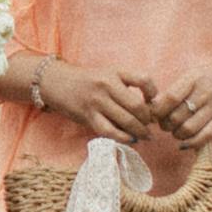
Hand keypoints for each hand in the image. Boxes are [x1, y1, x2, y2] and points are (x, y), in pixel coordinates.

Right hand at [9, 50, 151, 137]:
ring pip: (127, 121)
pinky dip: (124, 138)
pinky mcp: (88, 116)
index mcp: (115, 72)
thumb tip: (149, 107)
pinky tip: (130, 139)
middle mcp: (107, 85)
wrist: (57, 82)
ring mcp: (97, 101)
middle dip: (148, 120)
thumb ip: (126, 87)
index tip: (153, 102)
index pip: (144, 79)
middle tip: (150, 125)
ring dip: (140, 132)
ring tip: (145, 135)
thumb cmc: (87, 81)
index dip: (154, 93)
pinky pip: (111, 131)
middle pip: (138, 106)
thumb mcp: (107, 75)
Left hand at [137, 54, 211, 156]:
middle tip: (163, 124)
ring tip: (174, 131)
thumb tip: (153, 107)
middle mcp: (204, 94)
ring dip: (176, 134)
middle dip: (165, 124)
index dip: (157, 110)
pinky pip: (206, 136)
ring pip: (189, 129)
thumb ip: (175, 90)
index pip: (171, 97)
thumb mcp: (192, 75)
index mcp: (193, 79)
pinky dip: (192, 143)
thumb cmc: (210, 76)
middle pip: (177, 116)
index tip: (152, 114)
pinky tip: (184, 143)